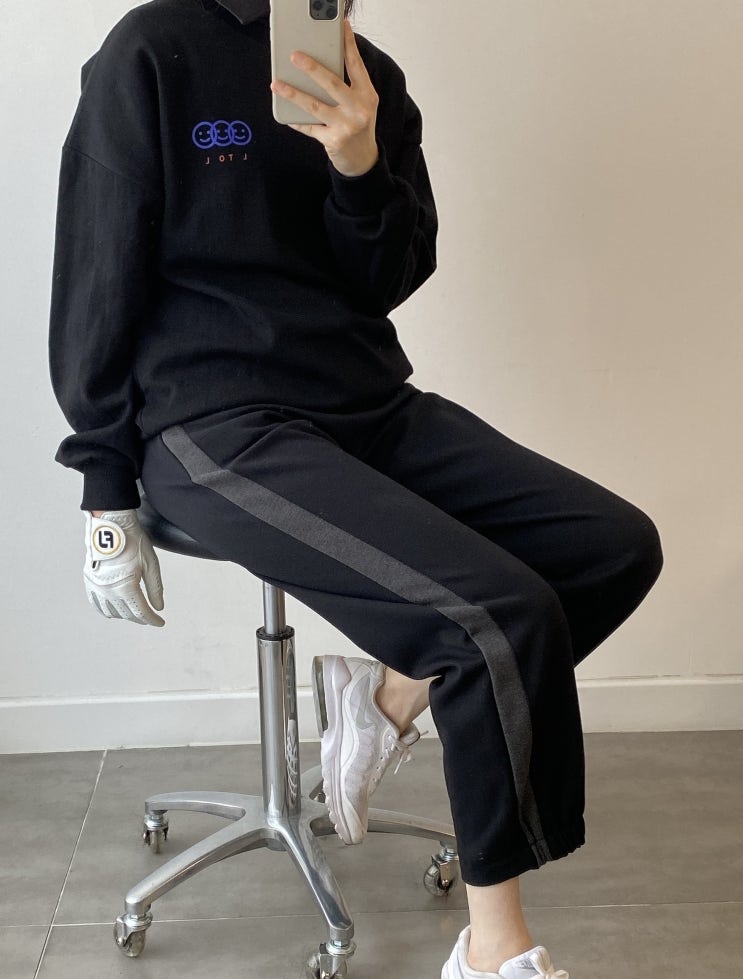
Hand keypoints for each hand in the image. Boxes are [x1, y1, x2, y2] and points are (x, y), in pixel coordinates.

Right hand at [83, 509, 164, 626]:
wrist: (112, 524)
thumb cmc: (133, 541)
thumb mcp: (151, 564)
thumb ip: (155, 588)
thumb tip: (158, 607)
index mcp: (126, 586)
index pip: (141, 612)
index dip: (152, 619)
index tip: (160, 622)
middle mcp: (109, 590)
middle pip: (127, 613)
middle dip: (140, 618)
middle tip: (150, 618)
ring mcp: (97, 586)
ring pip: (112, 611)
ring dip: (124, 615)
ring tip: (134, 613)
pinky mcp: (90, 580)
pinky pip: (96, 603)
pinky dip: (106, 609)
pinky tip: (113, 611)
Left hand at [270, 18, 379, 177]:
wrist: (364, 160)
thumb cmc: (358, 125)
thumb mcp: (360, 104)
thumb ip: (347, 86)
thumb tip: (317, 67)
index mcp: (367, 94)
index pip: (356, 65)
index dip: (348, 45)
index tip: (341, 26)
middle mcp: (358, 109)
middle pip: (332, 84)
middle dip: (312, 68)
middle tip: (294, 56)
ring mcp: (346, 126)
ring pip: (315, 105)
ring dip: (293, 94)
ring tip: (276, 84)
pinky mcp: (333, 141)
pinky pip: (310, 127)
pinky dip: (296, 120)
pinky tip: (285, 113)